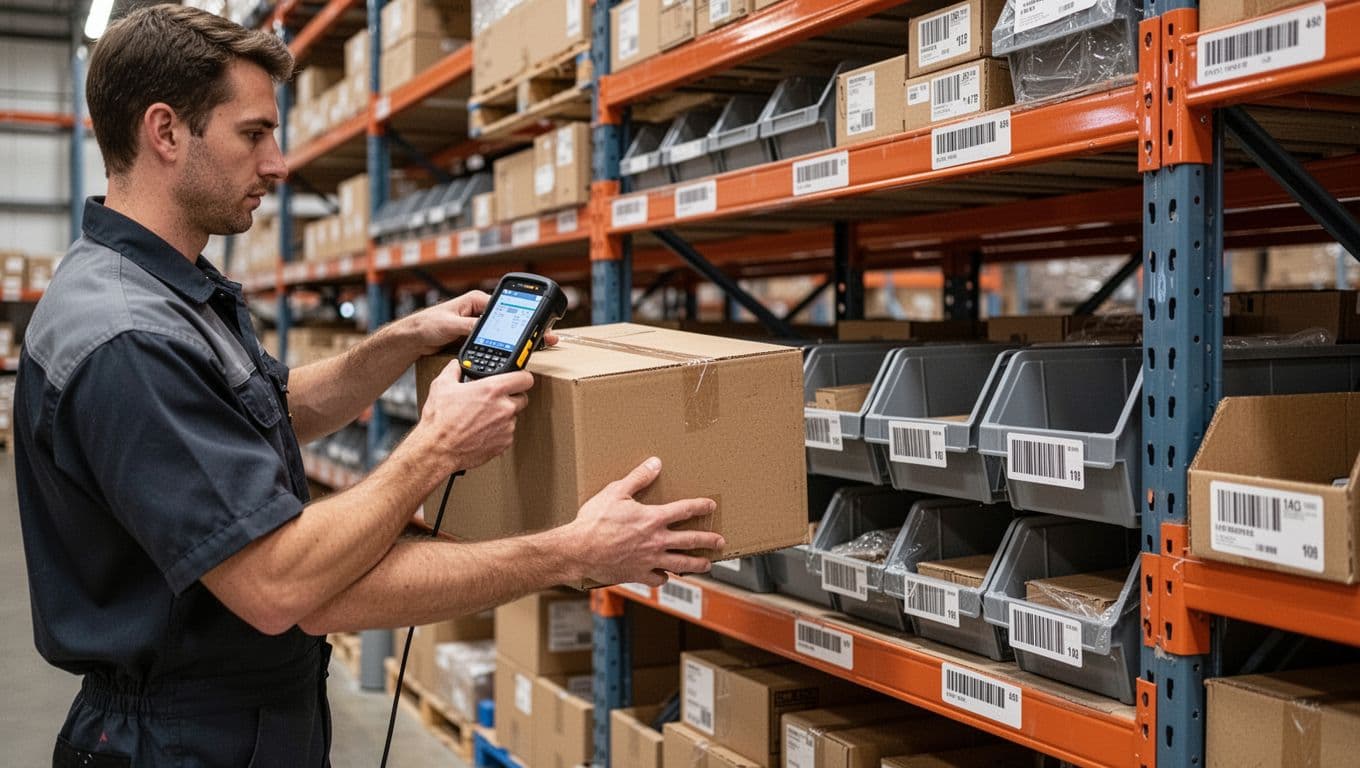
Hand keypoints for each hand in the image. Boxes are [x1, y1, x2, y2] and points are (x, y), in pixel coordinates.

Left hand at [407, 290, 559, 355]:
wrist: (414, 338)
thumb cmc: (426, 324)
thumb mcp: (450, 324)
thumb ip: (468, 326)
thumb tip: (487, 329)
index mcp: (476, 301)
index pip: (505, 307)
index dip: (523, 317)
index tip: (536, 325)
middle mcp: (480, 311)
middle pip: (509, 320)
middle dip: (527, 329)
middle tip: (545, 338)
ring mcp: (479, 325)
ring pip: (505, 332)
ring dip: (518, 340)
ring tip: (537, 346)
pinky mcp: (475, 337)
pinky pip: (495, 342)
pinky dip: (506, 347)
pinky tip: (517, 354)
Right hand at [417, 362, 533, 472]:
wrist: (438, 449)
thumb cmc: (440, 421)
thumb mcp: (441, 386)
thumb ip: (454, 370)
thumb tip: (456, 365)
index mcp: (492, 390)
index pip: (525, 378)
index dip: (521, 376)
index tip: (517, 378)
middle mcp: (504, 408)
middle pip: (522, 397)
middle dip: (511, 396)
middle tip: (496, 399)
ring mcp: (506, 427)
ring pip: (514, 416)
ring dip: (503, 415)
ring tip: (483, 417)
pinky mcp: (505, 443)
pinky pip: (508, 432)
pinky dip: (499, 431)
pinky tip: (482, 430)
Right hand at [558, 458, 723, 586]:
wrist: (579, 550)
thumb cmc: (594, 521)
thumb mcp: (615, 492)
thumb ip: (638, 478)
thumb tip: (655, 463)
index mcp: (653, 519)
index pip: (684, 510)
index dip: (700, 507)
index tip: (710, 506)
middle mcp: (656, 541)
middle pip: (691, 541)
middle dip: (709, 540)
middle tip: (720, 542)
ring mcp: (649, 560)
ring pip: (681, 564)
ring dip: (697, 564)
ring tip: (706, 565)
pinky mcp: (638, 575)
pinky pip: (658, 579)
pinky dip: (664, 577)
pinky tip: (666, 576)